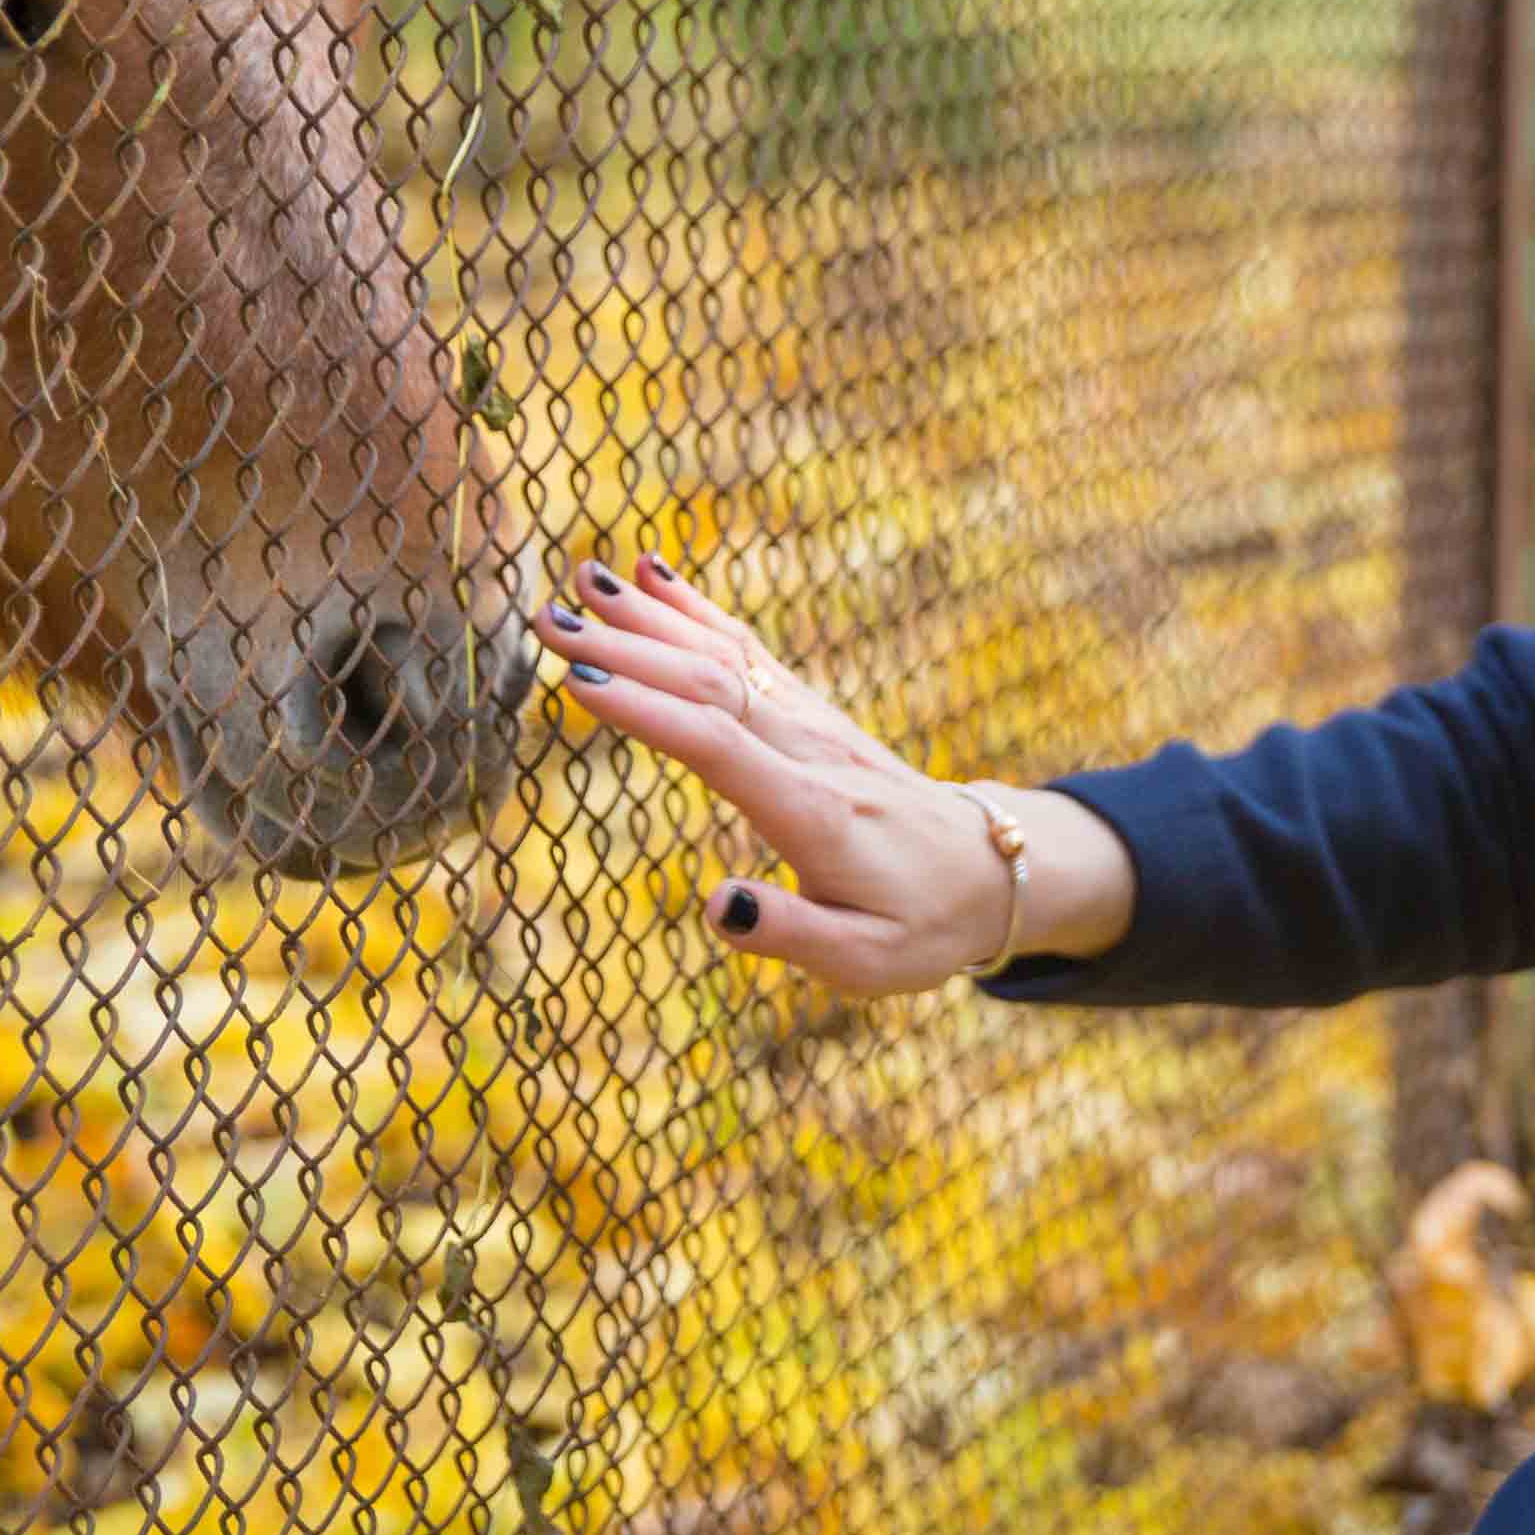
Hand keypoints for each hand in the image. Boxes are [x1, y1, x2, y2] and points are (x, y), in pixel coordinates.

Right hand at [522, 559, 1134, 993]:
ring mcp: (810, 723)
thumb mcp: (864, 961)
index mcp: (812, 813)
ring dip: (649, 618)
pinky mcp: (808, 713)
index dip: (648, 713)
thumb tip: (715, 905)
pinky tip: (648, 574)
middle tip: (545, 619)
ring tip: (579, 579)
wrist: (989, 873)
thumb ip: (788, 931)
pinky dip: (695, 610)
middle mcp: (809, 752)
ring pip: (724, 657)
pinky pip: (746, 650)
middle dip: (625, 651)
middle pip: (709, 687)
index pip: (720, 748)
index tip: (576, 683)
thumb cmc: (919, 926)